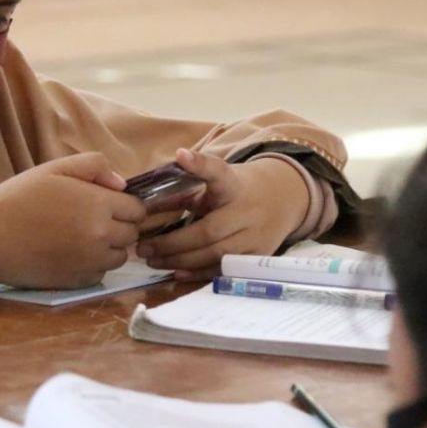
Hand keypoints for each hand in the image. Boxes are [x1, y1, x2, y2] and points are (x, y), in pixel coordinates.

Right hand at [0, 153, 145, 287]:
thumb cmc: (18, 198)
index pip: (137, 209)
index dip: (125, 205)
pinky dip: (92, 265)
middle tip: (93, 220)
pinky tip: (70, 254)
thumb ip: (93, 167)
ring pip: (119, 257)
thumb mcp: (54, 169)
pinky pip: (101, 274)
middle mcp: (101, 236)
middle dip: (119, 226)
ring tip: (81, 238)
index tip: (109, 204)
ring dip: (109, 248)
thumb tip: (121, 185)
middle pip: (132, 234)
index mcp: (98, 205)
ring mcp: (91, 262)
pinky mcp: (78, 282)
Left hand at [135, 148, 308, 280]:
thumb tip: (143, 202)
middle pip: (209, 231)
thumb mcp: (216, 182)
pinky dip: (198, 273)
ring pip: (216, 254)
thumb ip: (184, 189)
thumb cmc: (238, 189)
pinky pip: (225, 269)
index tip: (180, 155)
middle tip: (143, 248)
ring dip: (180, 260)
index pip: (218, 171)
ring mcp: (256, 236)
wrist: (283, 198)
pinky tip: (176, 272)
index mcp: (234, 184)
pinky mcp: (258, 256)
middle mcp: (247, 210)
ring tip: (153, 261)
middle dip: (173, 243)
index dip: (199, 164)